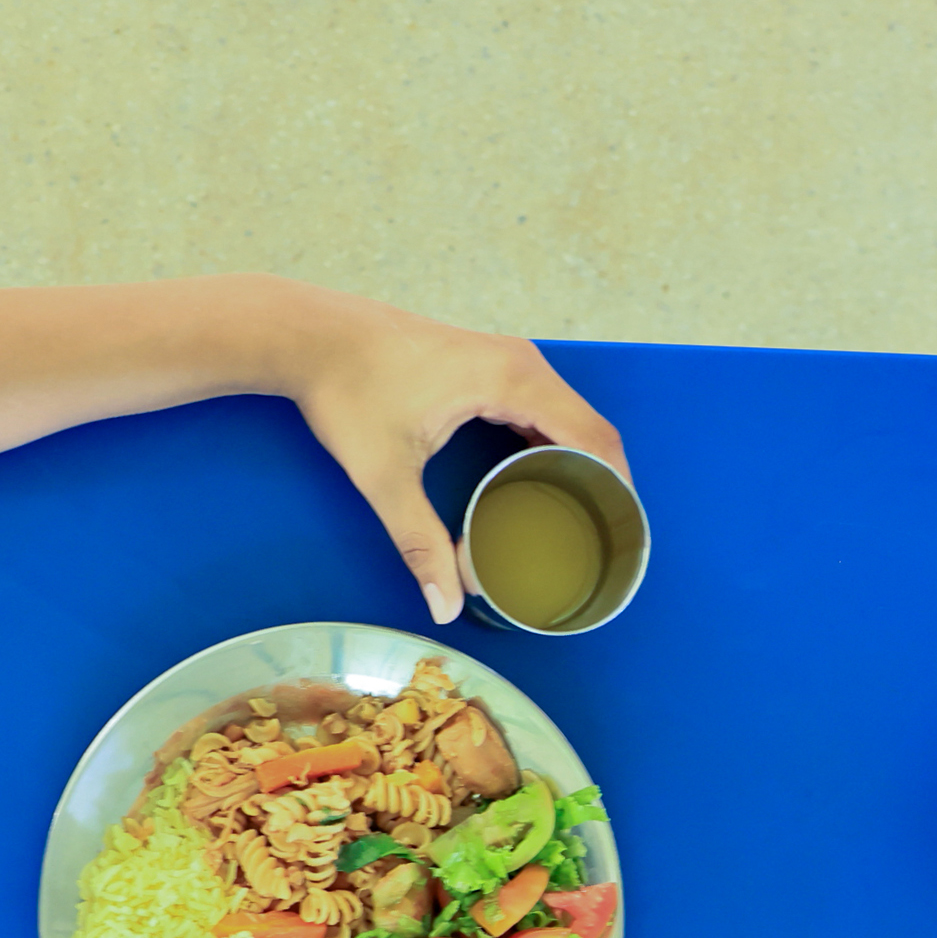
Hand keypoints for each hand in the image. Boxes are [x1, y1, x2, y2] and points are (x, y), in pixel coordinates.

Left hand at [273, 285, 627, 625]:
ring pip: (567, 417)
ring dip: (580, 464)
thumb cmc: (348, 390)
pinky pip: (541, 407)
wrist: (313, 335)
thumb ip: (419, 541)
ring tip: (583, 519)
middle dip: (605, 485)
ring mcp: (506, 359)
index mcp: (513, 379)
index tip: (623, 536)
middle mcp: (520, 362)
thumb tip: (445, 602)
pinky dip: (553, 445)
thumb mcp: (385, 475)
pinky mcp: (488, 364)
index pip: (593, 438)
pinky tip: (546, 482)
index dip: (617, 489)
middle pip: (589, 429)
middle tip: (606, 541)